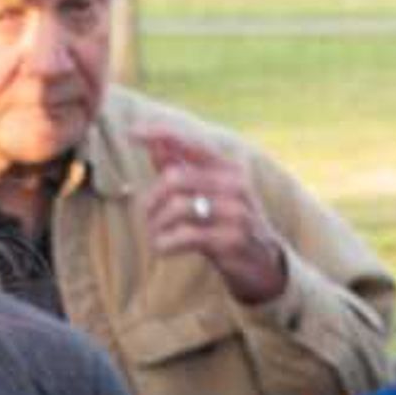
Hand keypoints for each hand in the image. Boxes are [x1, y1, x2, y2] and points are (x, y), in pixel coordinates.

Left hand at [139, 128, 290, 309]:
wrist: (263, 261)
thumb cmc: (226, 223)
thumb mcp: (208, 193)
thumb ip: (182, 168)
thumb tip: (154, 143)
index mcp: (227, 168)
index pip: (190, 143)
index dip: (160, 134)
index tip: (131, 133)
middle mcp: (234, 184)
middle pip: (175, 179)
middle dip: (152, 199)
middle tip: (147, 215)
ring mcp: (235, 212)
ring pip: (177, 208)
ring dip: (156, 225)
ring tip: (155, 236)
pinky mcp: (230, 239)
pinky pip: (184, 236)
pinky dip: (165, 243)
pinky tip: (162, 249)